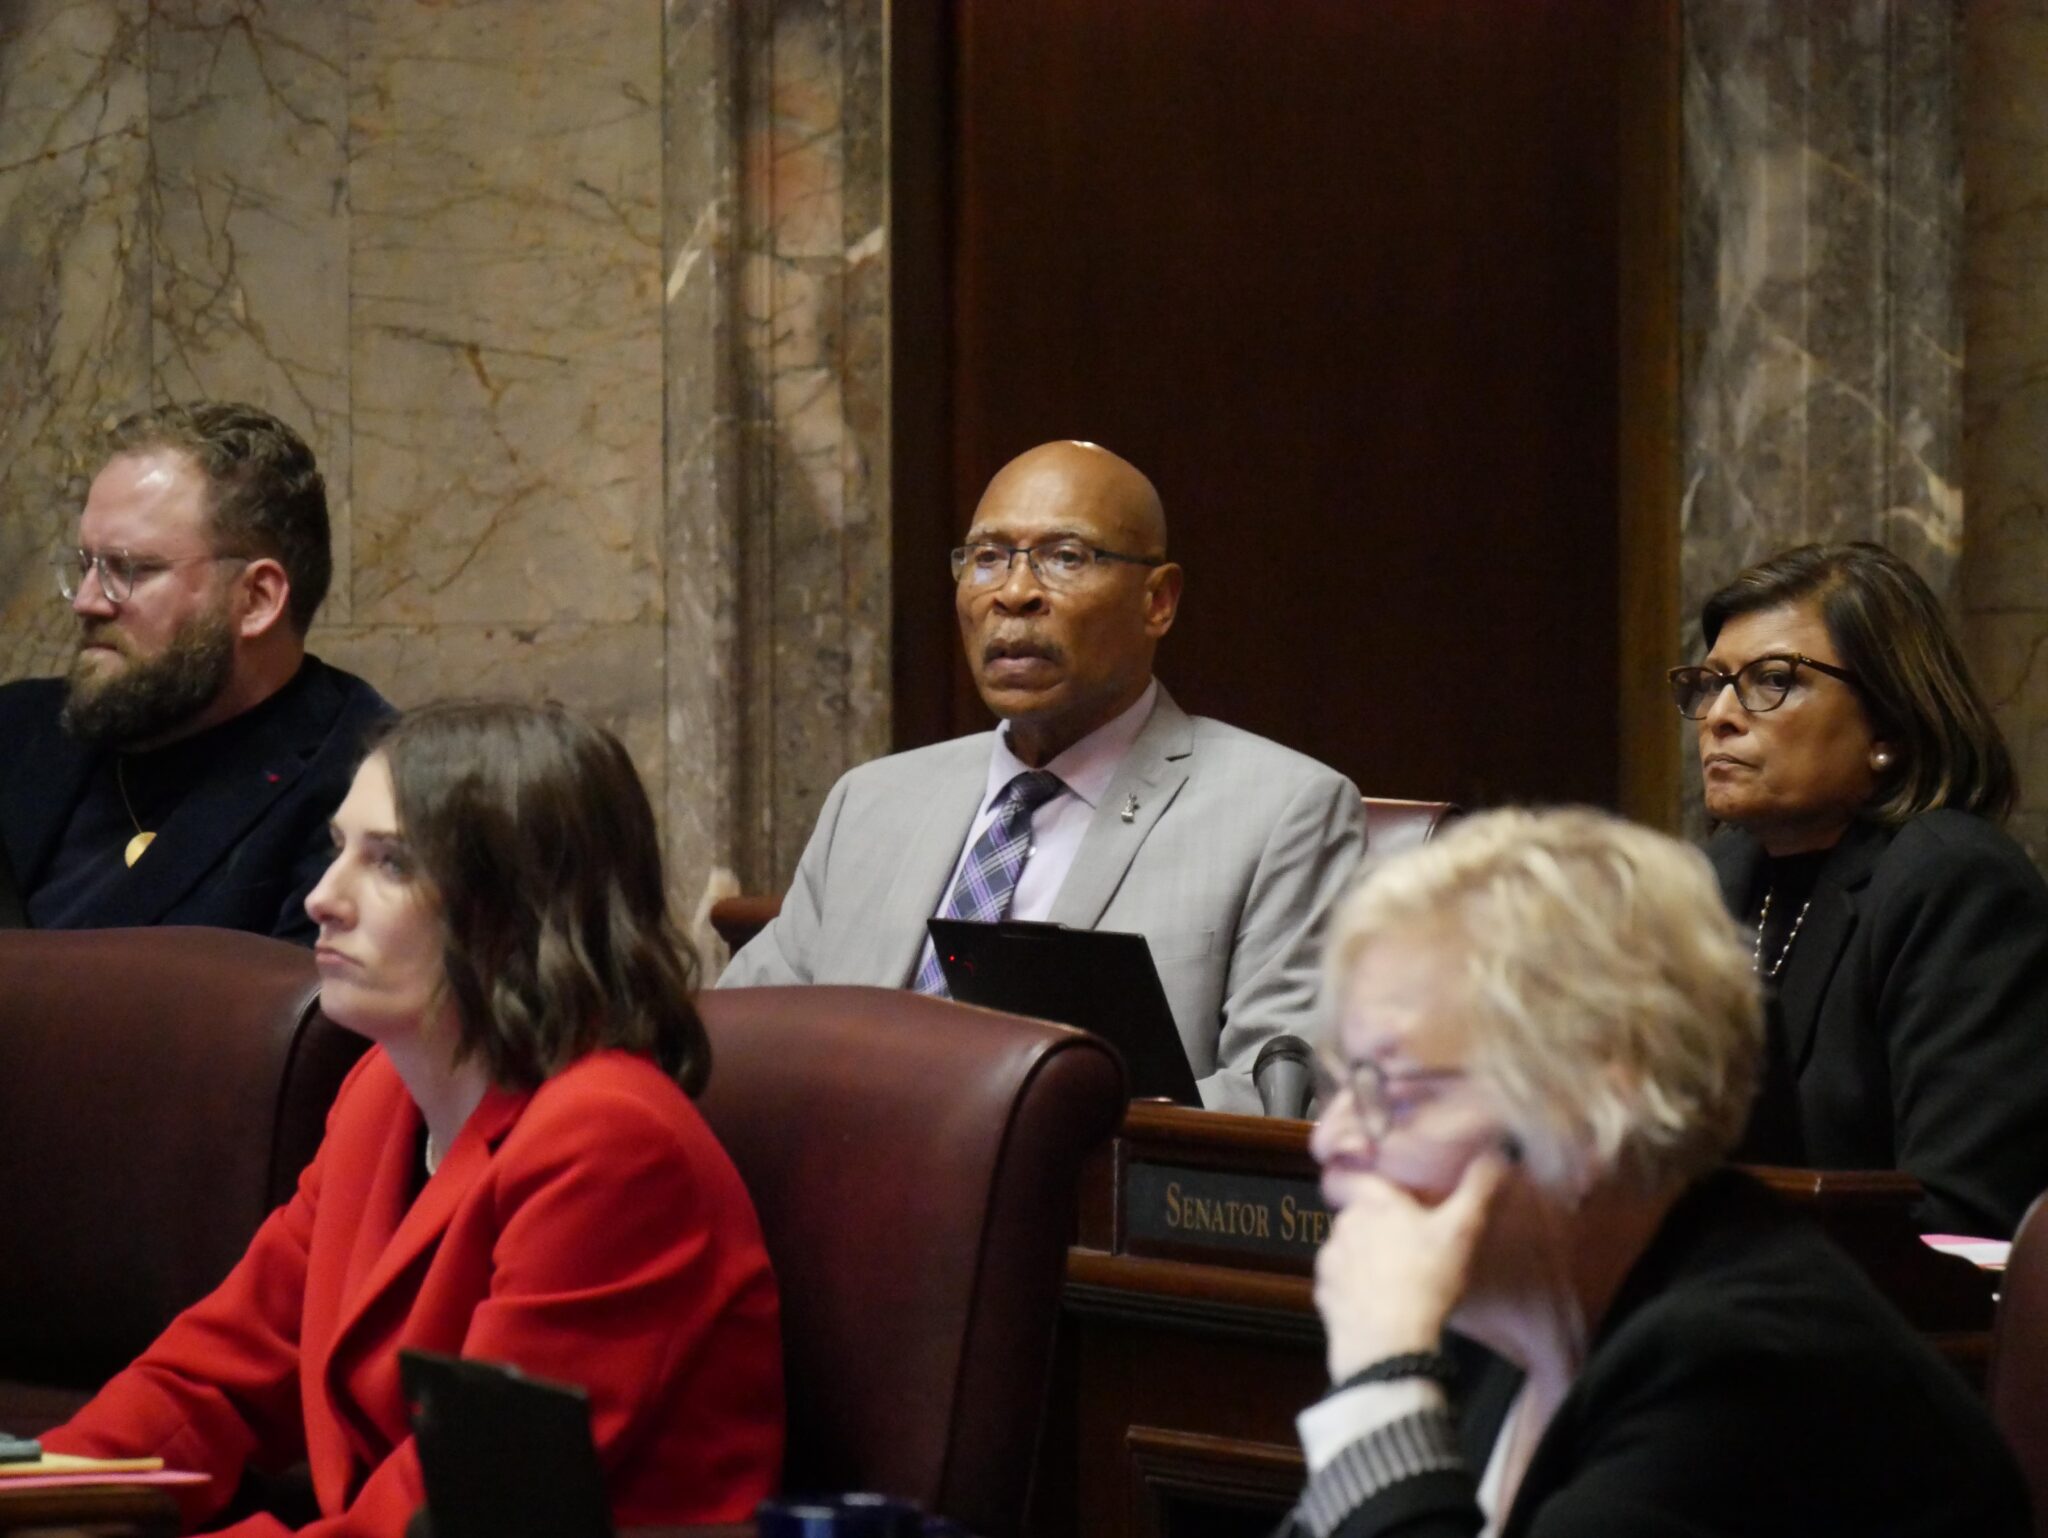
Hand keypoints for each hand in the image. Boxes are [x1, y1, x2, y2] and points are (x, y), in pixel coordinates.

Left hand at [1314, 1150, 1507, 1381]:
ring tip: (1394, 1281)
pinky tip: (1376, 1305)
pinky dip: (1352, 1290)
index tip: (1389, 1197)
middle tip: (1408, 1247)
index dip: (1370, 1183)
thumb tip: (1496, 1155)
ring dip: (1363, 1258)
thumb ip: (1478, 1190)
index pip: (1357, 1177)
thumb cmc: (1427, 1281)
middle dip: (1377, 1226)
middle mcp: (1343, 1224)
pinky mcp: (1323, 1295)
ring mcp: (1328, 1261)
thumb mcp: (1462, 1232)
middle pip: (1357, 1215)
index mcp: (1373, 1202)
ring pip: (1347, 1250)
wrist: (1389, 1346)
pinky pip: (1338, 1284)